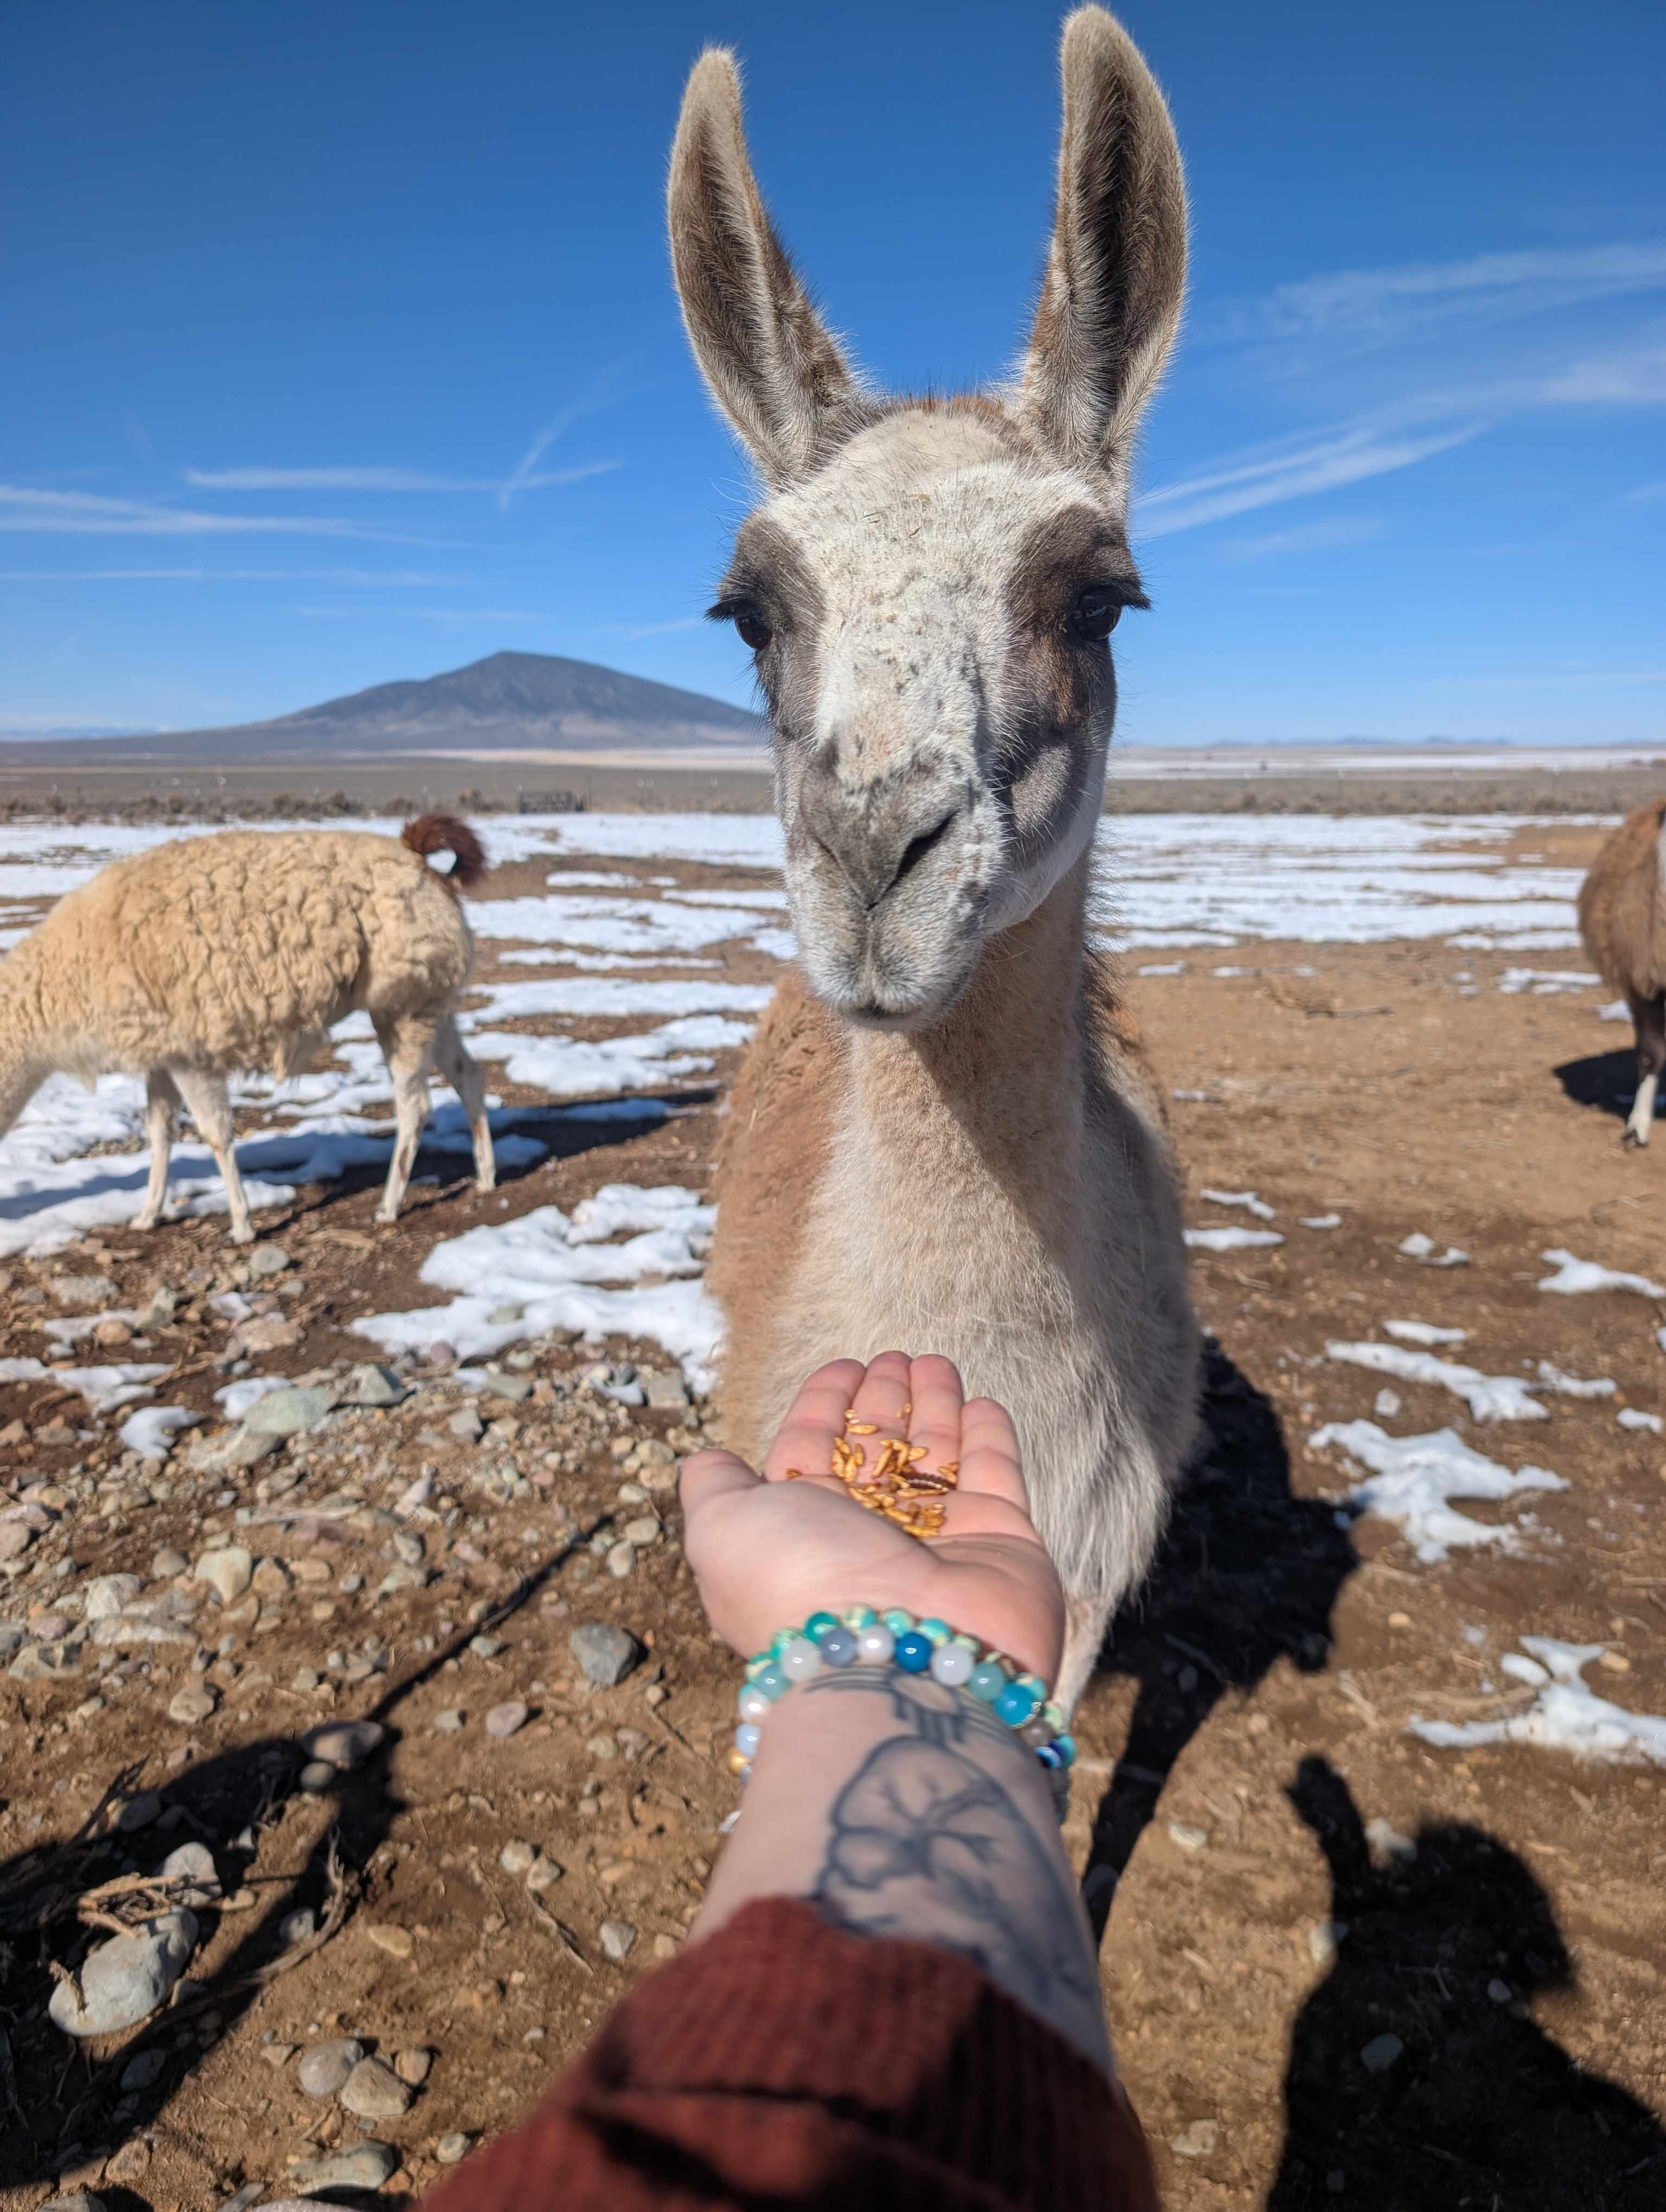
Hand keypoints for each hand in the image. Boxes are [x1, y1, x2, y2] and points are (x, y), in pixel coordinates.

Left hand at [679, 1352, 1063, 1682]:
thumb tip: (708, 1461)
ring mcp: (940, 1544)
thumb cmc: (801, 1586)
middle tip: (896, 1355)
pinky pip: (996, 1479)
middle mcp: (870, 1539)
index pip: (814, 1452)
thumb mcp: (723, 1530)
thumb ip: (713, 1490)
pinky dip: (989, 1439)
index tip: (846, 1364)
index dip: (826, 1405)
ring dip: (936, 1406)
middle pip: (878, 1453)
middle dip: (884, 1402)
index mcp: (804, 1531)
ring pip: (938, 1459)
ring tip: (936, 1361)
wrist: (898, 1661)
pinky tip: (980, 1401)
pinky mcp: (1002, 1546)